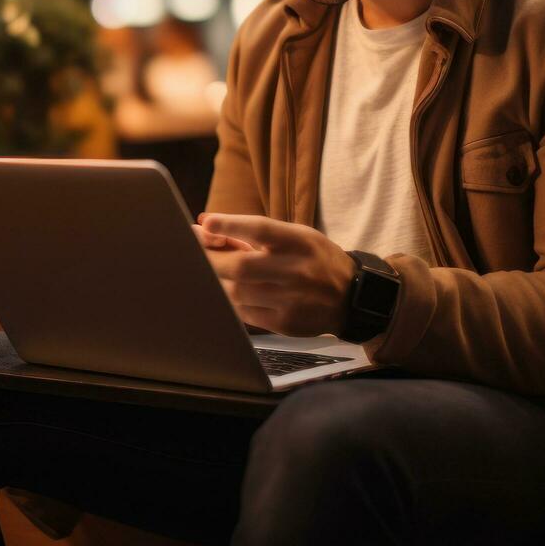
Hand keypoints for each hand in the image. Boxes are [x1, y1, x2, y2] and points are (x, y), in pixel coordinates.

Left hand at [191, 212, 355, 336]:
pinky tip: (229, 291)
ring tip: (211, 271)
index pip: (261, 230)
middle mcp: (296, 270)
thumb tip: (207, 225)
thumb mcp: (296, 237)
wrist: (352, 297)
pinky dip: (230, 300)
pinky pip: (244, 312)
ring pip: (237, 292)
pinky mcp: (285, 323)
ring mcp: (291, 299)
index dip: (231, 225)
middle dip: (210, 258)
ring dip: (217, 280)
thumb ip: (256, 233)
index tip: (206, 223)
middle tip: (193, 249)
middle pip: (241, 266)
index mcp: (299, 242)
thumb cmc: (315, 259)